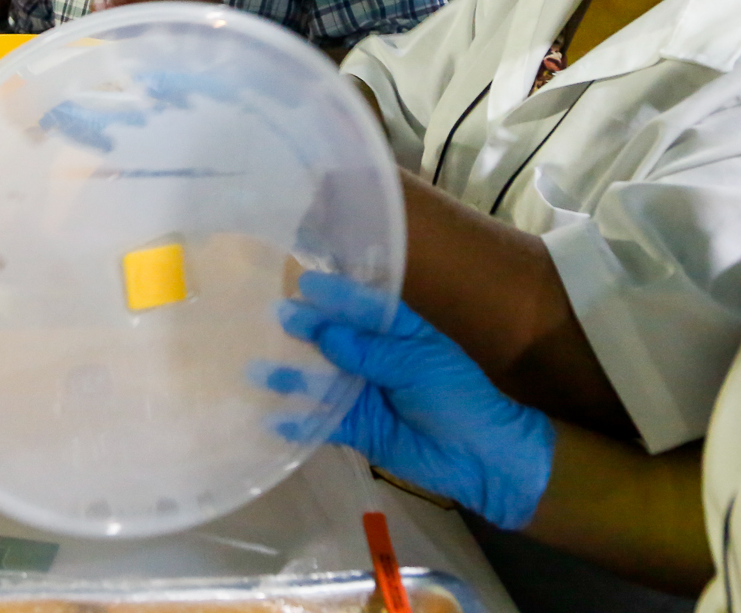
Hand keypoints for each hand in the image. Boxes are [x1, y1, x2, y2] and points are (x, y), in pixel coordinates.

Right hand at [264, 271, 554, 530]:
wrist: (483, 458)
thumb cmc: (460, 397)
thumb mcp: (417, 364)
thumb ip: (369, 350)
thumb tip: (321, 330)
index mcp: (398, 331)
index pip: (361, 305)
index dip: (334, 293)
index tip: (302, 282)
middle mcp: (375, 356)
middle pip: (333, 339)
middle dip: (303, 330)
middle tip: (267, 318)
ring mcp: (363, 392)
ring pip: (321, 379)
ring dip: (292, 374)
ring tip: (257, 369)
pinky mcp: (357, 428)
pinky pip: (323, 420)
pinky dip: (300, 420)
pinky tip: (273, 417)